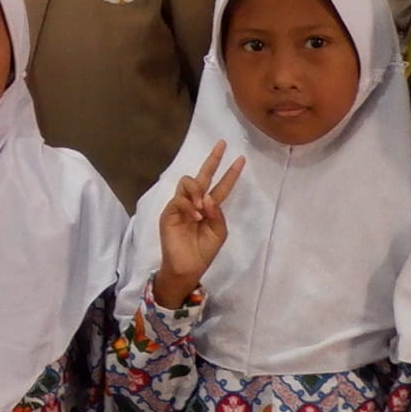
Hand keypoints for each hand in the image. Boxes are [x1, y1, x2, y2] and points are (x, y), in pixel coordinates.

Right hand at [151, 141, 241, 305]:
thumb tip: (207, 197)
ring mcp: (181, 206)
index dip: (230, 173)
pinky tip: (194, 215)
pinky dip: (188, 205)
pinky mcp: (169, 212)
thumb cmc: (204, 251)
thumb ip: (217, 213)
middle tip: (222, 144)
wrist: (188, 267)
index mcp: (210, 207)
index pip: (221, 186)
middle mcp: (195, 202)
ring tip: (201, 207)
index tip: (241, 159)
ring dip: (197, 190)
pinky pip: (179, 199)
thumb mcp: (219, 232)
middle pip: (203, 175)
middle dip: (213, 159)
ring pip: (188, 182)